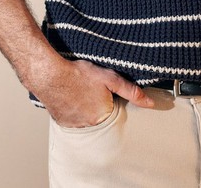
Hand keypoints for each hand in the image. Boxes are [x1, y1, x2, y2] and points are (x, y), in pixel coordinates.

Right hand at [32, 58, 153, 127]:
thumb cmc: (79, 74)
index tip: (105, 90)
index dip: (111, 98)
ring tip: (81, 91)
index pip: (115, 112)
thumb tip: (150, 103)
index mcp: (103, 116)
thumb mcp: (110, 78)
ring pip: (86, 118)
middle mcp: (89, 126)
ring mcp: (74, 126)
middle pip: (100, 115)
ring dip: (86, 108)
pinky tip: (72, 96)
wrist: (50, 75)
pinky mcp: (62, 123)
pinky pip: (73, 119)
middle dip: (98, 103)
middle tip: (91, 88)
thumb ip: (131, 91)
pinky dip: (74, 110)